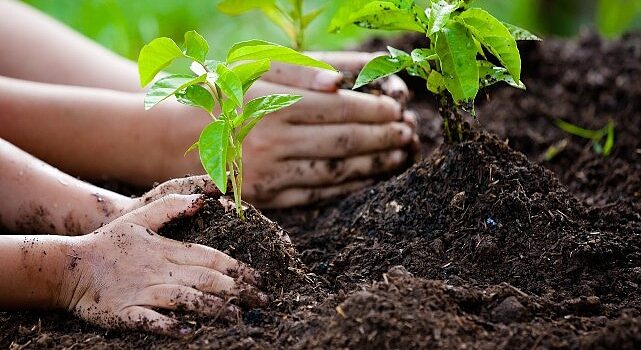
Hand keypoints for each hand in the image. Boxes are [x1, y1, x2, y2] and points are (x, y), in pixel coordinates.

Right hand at [63, 194, 265, 336]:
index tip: (259, 278)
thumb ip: (171, 208)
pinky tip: (188, 332)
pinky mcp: (126, 312)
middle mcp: (161, 271)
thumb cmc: (109, 243)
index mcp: (168, 250)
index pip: (211, 257)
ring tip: (234, 315)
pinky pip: (151, 321)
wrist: (70, 266)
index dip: (237, 268)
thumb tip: (203, 200)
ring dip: (211, 307)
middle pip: (205, 279)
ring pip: (184, 299)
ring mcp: (144, 292)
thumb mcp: (140, 219)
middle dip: (236, 290)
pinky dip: (169, 326)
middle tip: (261, 301)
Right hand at [241, 51, 417, 207]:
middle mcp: (270, 142)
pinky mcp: (266, 199)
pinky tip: (368, 177)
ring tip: (398, 155)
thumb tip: (342, 81)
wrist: (178, 137)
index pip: (338, 109)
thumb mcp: (258, 69)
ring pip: (335, 172)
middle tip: (407, 132)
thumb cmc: (227, 95)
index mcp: (271, 104)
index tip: (397, 107)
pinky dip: (348, 187)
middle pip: (342, 143)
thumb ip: (303, 69)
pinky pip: (317, 196)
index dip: (374, 109)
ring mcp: (268, 175)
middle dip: (383, 137)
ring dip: (374, 165)